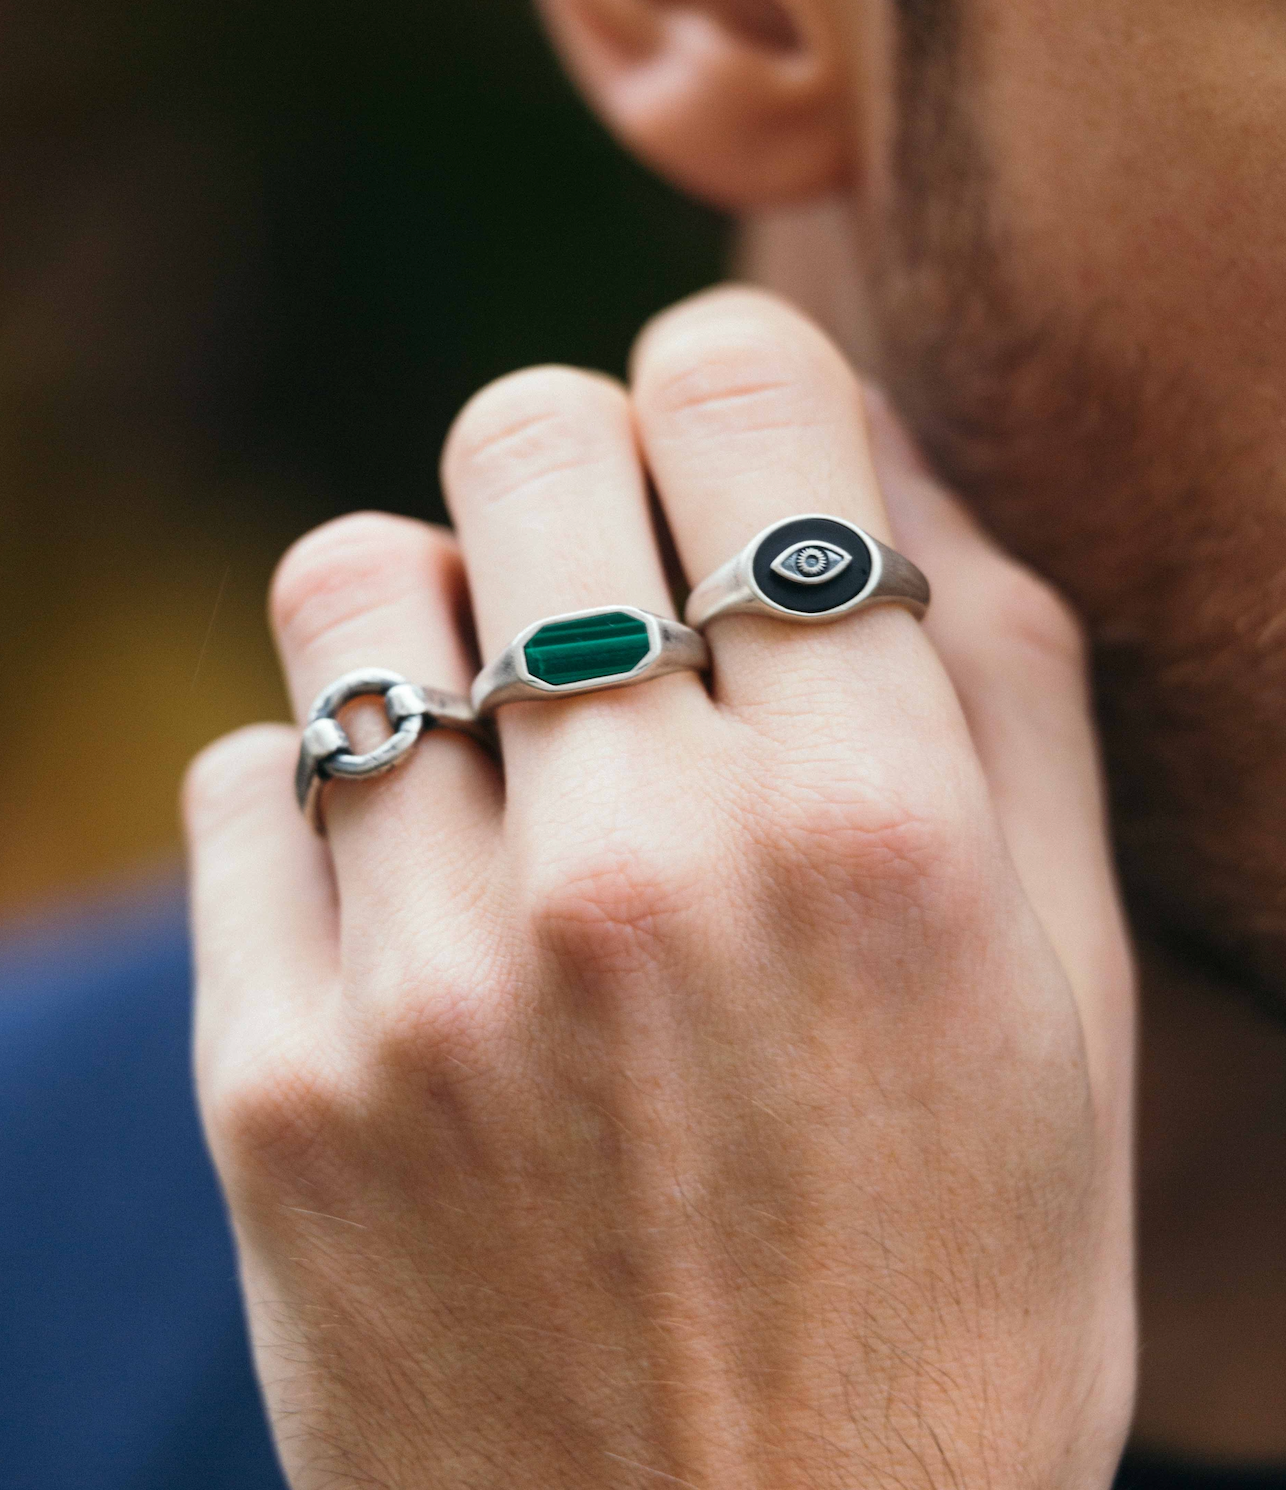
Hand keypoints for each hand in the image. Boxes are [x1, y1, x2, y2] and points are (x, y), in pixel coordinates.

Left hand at [185, 288, 1135, 1488]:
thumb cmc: (947, 1301)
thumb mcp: (1069, 1004)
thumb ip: (1002, 691)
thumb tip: (877, 464)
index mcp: (877, 829)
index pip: (738, 390)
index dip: (735, 391)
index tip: (738, 462)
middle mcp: (643, 871)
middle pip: (525, 438)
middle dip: (582, 473)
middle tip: (622, 589)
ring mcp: (432, 975)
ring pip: (355, 581)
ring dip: (440, 612)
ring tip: (509, 731)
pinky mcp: (277, 1078)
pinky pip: (254, 776)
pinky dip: (336, 791)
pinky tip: (424, 899)